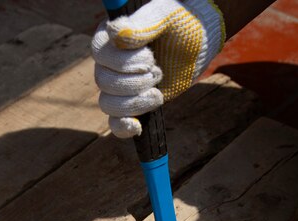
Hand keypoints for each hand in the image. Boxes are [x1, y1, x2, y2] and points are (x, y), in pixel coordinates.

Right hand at [92, 0, 224, 137]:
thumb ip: (143, 24)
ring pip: (109, 104)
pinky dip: (123, 128)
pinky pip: (115, 123)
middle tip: (158, 73)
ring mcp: (119, 86)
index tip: (150, 59)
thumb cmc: (181, 22)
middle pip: (103, 82)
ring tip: (157, 93)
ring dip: (134, 103)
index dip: (121, 62)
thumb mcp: (165, 16)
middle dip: (134, 83)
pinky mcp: (132, 105)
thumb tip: (115, 35)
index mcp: (110, 37)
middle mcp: (108, 63)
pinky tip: (137, 126)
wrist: (198, 43)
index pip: (99, 53)